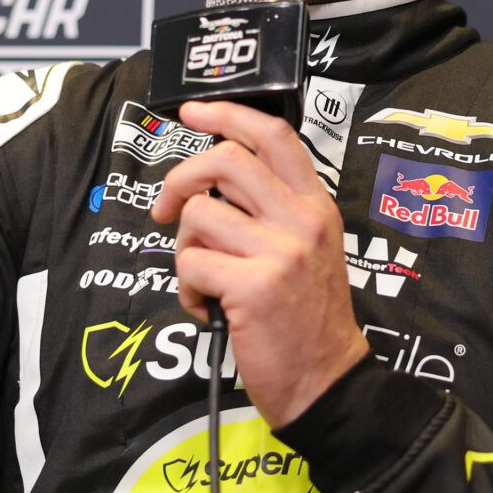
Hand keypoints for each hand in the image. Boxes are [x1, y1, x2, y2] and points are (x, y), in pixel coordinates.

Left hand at [150, 100, 367, 427]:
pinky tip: (208, 306)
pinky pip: (191, 263)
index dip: (227, 114)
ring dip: (185, 247)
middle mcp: (302, 220)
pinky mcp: (254, 286)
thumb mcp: (310, 249)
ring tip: (204, 278)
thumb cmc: (308, 318)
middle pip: (226, 161)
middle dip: (181, 179)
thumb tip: (213, 182)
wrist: (326, 381)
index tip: (193, 112)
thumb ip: (274, 210)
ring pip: (199, 215)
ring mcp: (280, 251)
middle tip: (167, 209)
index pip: (274, 135)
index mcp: (316, 205)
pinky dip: (187, 288)